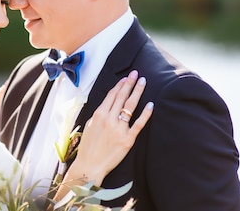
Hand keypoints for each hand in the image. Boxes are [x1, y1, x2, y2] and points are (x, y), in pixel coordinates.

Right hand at [67, 70, 152, 185]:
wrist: (90, 166)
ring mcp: (119, 129)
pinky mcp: (128, 139)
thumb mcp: (89, 125)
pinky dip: (145, 113)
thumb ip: (99, 114)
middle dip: (129, 83)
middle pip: (122, 97)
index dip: (119, 85)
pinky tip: (150, 105)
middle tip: (136, 73)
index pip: (111, 95)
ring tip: (143, 82)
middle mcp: (109, 119)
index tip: (125, 78)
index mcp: (99, 115)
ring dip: (137, 92)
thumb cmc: (88, 147)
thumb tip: (108, 104)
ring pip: (130, 106)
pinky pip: (138, 124)